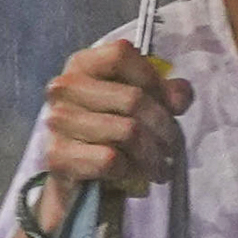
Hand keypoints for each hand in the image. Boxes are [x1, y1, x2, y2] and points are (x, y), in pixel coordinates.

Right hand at [32, 35, 191, 202]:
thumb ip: (165, 93)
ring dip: (152, 155)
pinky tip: (132, 174)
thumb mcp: (139, 106)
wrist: (79, 183)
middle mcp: (63, 88)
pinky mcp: (58, 156)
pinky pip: (110, 159)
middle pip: (133, 98)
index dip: (154, 79)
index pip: (122, 54)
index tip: (170, 105)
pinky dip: (129, 170)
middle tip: (173, 147)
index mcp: (82, 65)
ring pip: (127, 132)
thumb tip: (180, 97)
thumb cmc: (109, 136)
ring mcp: (57, 121)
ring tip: (159, 166)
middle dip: (164, 128)